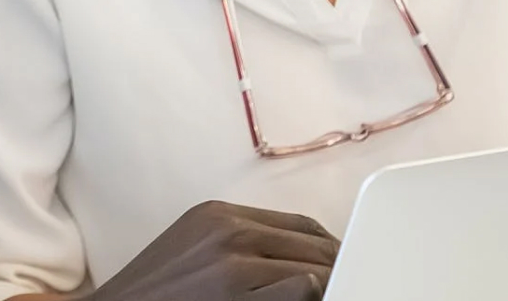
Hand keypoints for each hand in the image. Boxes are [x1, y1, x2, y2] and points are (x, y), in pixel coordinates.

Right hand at [83, 200, 339, 300]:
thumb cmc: (157, 292)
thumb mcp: (196, 250)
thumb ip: (242, 245)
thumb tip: (299, 260)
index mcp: (219, 215)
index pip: (300, 223)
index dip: (328, 246)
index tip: (343, 265)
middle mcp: (229, 231)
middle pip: (313, 243)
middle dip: (338, 266)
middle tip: (350, 284)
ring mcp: (234, 265)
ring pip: (314, 268)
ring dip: (331, 285)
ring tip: (336, 293)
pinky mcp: (236, 296)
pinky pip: (300, 289)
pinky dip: (311, 295)